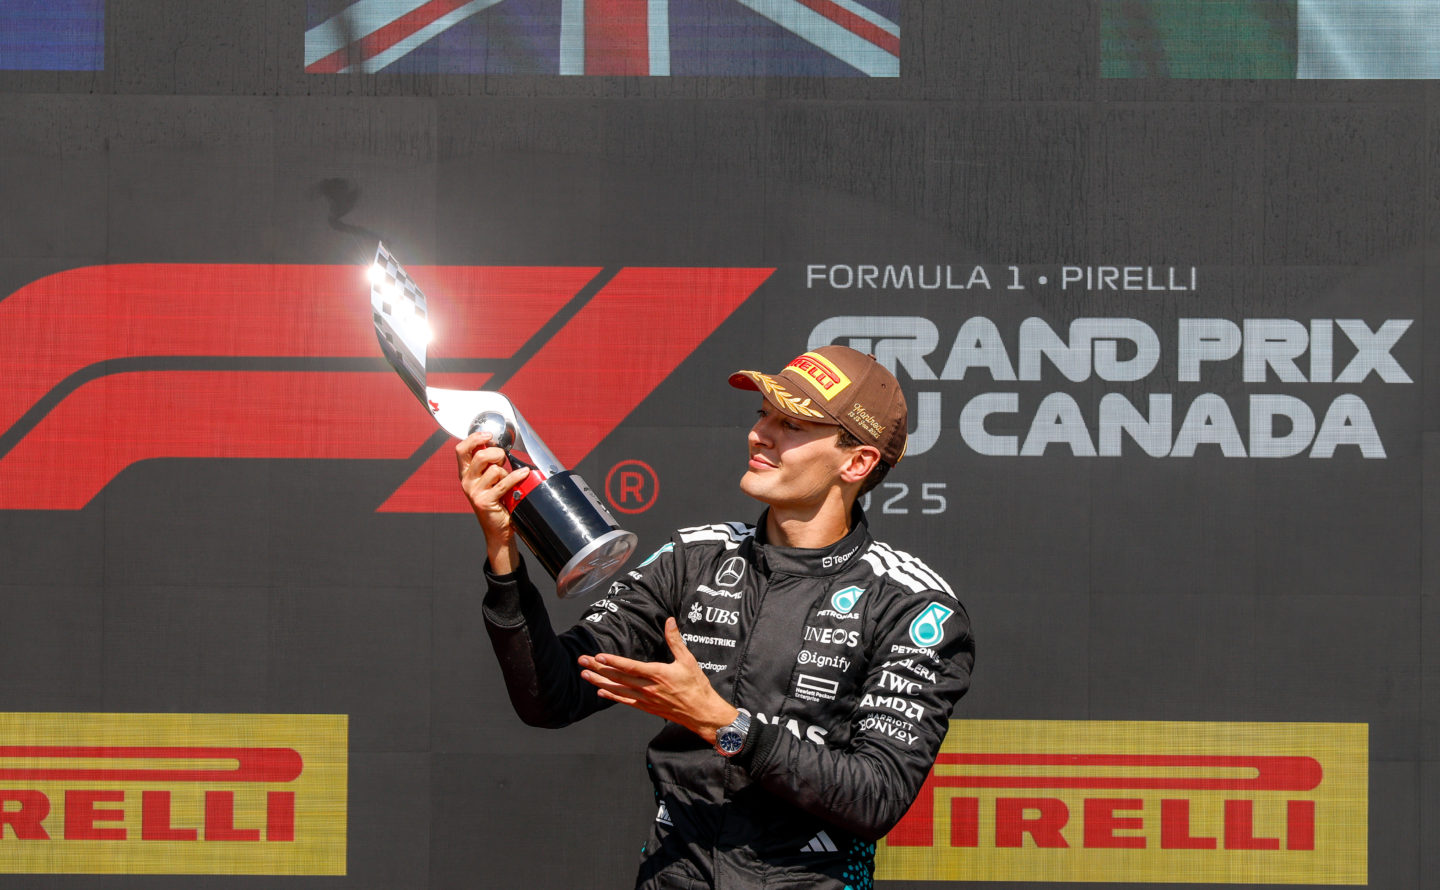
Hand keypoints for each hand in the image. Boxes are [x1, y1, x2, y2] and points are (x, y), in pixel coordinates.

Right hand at [455, 431, 530, 572]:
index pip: (461, 449)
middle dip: (497, 453)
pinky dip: (517, 476)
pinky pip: (504, 482)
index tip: (489, 435)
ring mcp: (474, 492)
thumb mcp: (489, 479)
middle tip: (504, 460)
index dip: (474, 438)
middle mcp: (466, 481)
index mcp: (465, 473)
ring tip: (507, 480)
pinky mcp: (484, 501)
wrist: (497, 529)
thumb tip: (497, 444)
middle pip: (480, 456)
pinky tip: (524, 474)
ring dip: (506, 472)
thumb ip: (488, 463)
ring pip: (494, 470)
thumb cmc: (497, 500)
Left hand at [578, 618, 739, 745]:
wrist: (702, 713)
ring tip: (585, 675)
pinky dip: (612, 696)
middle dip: (598, 669)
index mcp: (658, 674)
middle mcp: (648, 688)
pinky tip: (600, 691)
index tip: (598, 656)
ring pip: (618, 690)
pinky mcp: (647, 707)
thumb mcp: (688, 660)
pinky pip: (625, 701)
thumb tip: (669, 621)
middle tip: (582, 662)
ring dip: (600, 682)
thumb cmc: (696, 687)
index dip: (613, 662)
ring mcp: (646, 699)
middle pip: (618, 677)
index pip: (630, 667)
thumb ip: (675, 640)